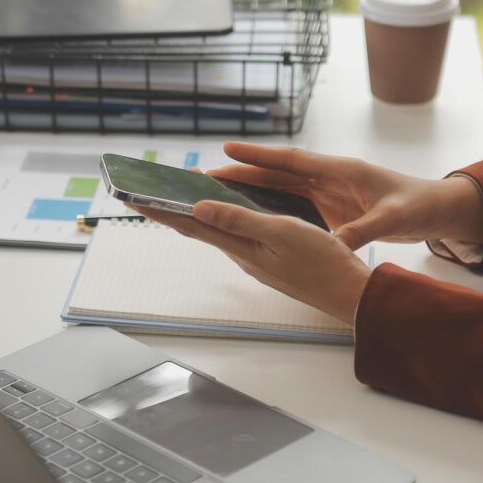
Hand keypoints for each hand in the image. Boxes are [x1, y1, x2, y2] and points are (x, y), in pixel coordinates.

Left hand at [130, 201, 370, 324]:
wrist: (350, 293)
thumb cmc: (322, 262)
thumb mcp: (281, 233)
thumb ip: (240, 219)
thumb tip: (198, 208)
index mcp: (240, 248)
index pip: (190, 225)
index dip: (160, 209)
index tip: (132, 196)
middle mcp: (242, 255)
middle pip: (198, 227)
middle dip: (170, 209)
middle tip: (146, 190)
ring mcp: (256, 258)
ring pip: (216, 230)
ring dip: (194, 212)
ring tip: (175, 194)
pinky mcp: (270, 258)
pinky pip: (236, 233)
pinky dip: (221, 217)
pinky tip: (221, 211)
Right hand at [207, 142, 482, 250]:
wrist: (437, 210)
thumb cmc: (417, 205)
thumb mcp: (392, 218)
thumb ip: (363, 229)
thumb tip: (337, 244)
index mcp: (342, 171)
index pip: (293, 161)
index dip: (260, 156)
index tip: (228, 149)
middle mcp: (331, 178)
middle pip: (278, 174)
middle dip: (244, 173)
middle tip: (208, 175)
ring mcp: (330, 193)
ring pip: (282, 189)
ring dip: (253, 190)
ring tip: (220, 193)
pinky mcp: (334, 208)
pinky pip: (295, 205)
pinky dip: (273, 208)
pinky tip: (253, 216)